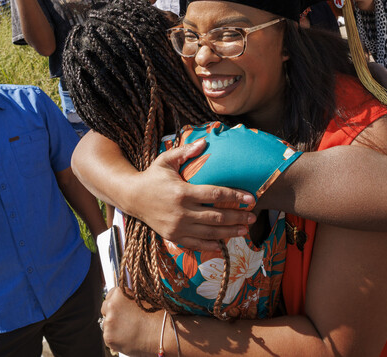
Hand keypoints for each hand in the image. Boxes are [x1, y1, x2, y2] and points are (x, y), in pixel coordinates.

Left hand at [101, 288, 156, 354]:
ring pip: (106, 324)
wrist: (162, 334)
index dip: (117, 302)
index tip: (122, 307)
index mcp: (119, 294)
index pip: (110, 295)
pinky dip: (115, 338)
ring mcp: (108, 322)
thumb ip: (130, 298)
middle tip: (125, 320)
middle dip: (112, 314)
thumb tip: (124, 301)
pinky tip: (128, 338)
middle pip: (105, 309)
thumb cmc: (157, 316)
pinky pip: (108, 337)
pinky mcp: (108, 337)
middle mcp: (111, 306)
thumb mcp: (143, 300)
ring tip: (130, 331)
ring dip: (114, 327)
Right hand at [128, 139, 255, 250]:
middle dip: (238, 217)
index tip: (251, 198)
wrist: (132, 197)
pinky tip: (224, 243)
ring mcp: (178, 226)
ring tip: (245, 230)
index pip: (215, 194)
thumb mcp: (166, 160)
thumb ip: (185, 151)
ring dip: (230, 232)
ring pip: (210, 233)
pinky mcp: (173, 236)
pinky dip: (211, 245)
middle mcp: (181, 211)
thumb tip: (205, 141)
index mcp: (182, 192)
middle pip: (217, 216)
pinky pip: (196, 244)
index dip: (235, 196)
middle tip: (254, 216)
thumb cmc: (152, 177)